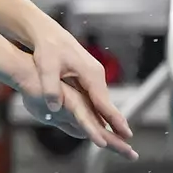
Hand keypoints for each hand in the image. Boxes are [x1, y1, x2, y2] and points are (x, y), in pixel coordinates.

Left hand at [15, 28, 136, 159]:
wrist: (47, 34)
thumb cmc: (46, 50)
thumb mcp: (46, 68)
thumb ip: (50, 87)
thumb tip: (53, 107)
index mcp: (89, 73)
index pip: (103, 101)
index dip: (113, 118)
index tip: (123, 131)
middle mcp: (95, 74)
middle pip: (106, 101)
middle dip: (116, 120)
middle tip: (126, 138)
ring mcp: (92, 74)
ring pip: (101, 99)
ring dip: (108, 116)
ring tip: (117, 133)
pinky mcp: (86, 75)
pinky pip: (94, 95)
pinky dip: (98, 108)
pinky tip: (100, 119)